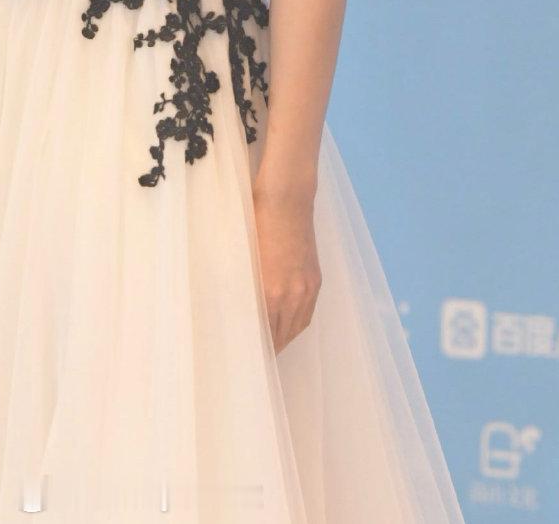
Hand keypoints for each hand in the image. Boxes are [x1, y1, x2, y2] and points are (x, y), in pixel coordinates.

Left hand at [252, 179, 322, 354]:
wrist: (287, 199)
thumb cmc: (257, 223)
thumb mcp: (245, 259)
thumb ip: (248, 289)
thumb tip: (243, 310)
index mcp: (271, 292)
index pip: (264, 333)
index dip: (257, 347)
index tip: (247, 357)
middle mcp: (293, 295)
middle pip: (282, 335)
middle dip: (270, 348)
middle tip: (257, 359)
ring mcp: (307, 287)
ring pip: (297, 327)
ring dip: (285, 339)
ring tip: (272, 348)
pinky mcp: (315, 279)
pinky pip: (308, 312)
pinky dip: (297, 324)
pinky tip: (288, 327)